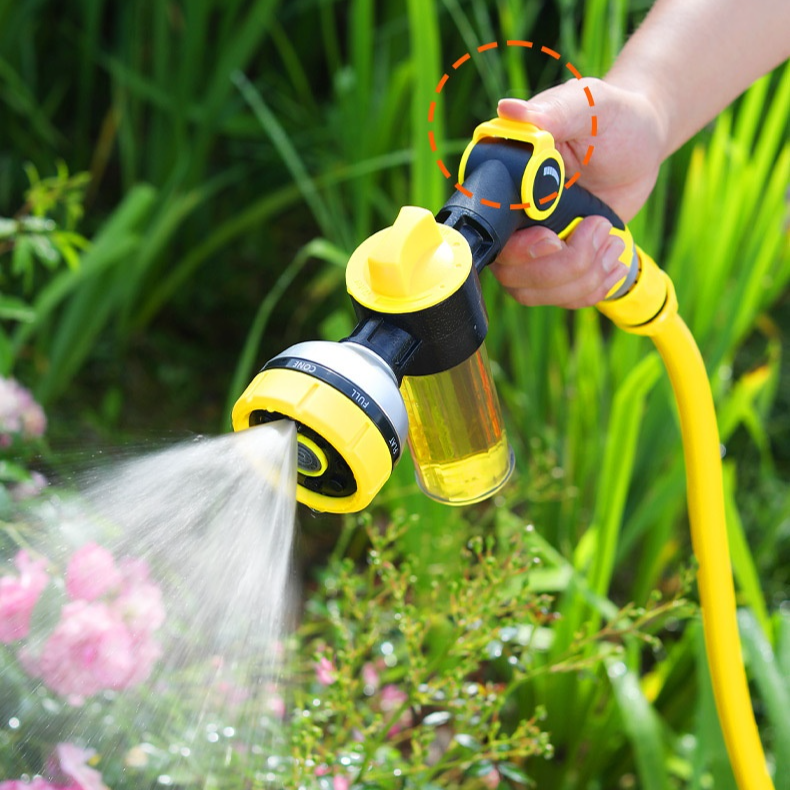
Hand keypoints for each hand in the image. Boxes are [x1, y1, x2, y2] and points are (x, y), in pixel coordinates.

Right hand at [491, 77, 666, 307]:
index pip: (487, 238)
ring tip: (610, 238)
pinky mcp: (557, 266)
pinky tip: (612, 256)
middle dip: (563, 266)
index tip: (552, 239)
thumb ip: (553, 110)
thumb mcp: (588, 105)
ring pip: (534, 294)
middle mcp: (509, 221)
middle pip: (511, 276)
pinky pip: (561, 299)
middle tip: (598, 228)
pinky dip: (593, 287)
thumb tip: (510, 111)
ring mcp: (532, 249)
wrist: (642, 141)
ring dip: (583, 277)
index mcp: (503, 183)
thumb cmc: (613, 118)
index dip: (520, 252)